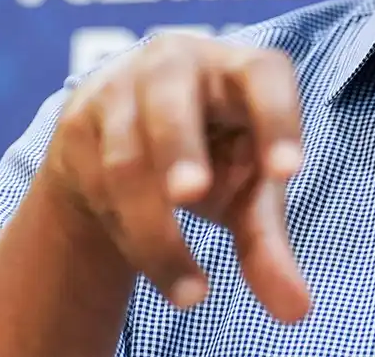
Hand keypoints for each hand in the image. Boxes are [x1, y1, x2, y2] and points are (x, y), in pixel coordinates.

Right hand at [39, 33, 309, 321]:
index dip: (277, 118)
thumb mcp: (244, 195)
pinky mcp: (78, 122)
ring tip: (193, 295)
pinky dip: (129, 234)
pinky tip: (154, 264)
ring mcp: (119, 87)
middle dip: (178, 146)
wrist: (124, 141)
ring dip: (155, 232)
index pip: (263, 74)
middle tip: (192, 195)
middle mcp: (175, 62)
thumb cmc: (211, 156)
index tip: (288, 173)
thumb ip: (268, 246)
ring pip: (127, 159)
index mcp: (236, 69)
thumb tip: (296, 311)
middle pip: (171, 97)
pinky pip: (98, 183)